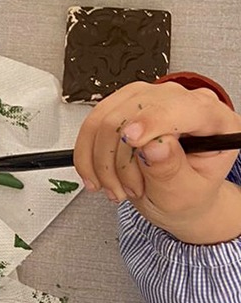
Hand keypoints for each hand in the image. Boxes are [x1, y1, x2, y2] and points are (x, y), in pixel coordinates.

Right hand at [74, 80, 240, 244]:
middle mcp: (182, 103)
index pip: (184, 107)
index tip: (131, 139)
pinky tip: (98, 176)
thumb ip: (171, 171)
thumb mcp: (185, 194)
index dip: (154, 119)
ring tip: (115, 188)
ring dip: (102, 161)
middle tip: (128, 190)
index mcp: (214, 121)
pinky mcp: (124, 109)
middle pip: (136, 111)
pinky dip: (88, 156)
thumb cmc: (188, 196)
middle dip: (122, 158)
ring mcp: (150, 102)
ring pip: (107, 118)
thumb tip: (155, 145)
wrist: (175, 201)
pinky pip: (92, 125)